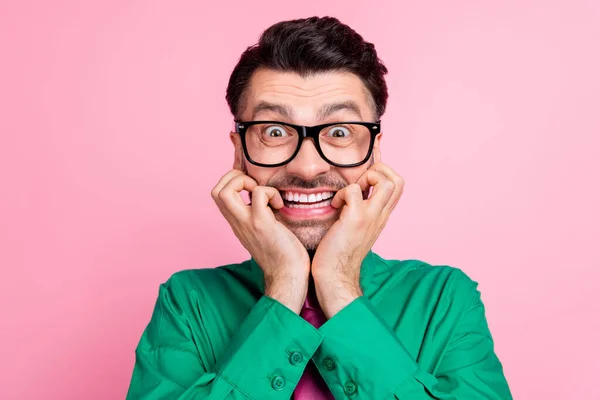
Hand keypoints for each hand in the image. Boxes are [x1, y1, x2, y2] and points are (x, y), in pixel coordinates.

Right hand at [211, 169, 309, 312]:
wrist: (288, 275)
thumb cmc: (282, 254)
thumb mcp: (263, 229)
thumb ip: (259, 214)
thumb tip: (268, 198)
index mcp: (237, 222)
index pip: (218, 195)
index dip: (231, 181)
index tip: (252, 185)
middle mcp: (237, 222)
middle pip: (215, 191)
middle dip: (233, 177)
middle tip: (254, 186)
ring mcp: (247, 222)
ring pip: (225, 191)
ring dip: (245, 181)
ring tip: (262, 193)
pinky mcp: (261, 224)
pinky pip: (259, 194)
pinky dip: (270, 192)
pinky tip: (280, 206)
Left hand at [311, 163, 404, 317]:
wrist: (335, 276)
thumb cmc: (339, 252)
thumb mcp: (356, 227)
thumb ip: (359, 210)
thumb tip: (350, 192)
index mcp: (382, 216)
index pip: (397, 186)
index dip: (384, 172)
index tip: (364, 175)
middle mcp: (381, 215)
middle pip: (399, 180)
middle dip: (379, 170)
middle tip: (359, 183)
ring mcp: (371, 217)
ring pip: (388, 181)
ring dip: (367, 177)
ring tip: (352, 192)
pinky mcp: (356, 219)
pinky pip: (354, 190)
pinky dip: (341, 193)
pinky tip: (335, 206)